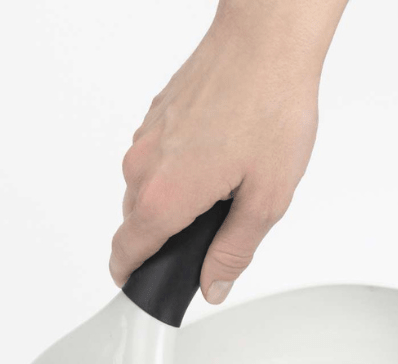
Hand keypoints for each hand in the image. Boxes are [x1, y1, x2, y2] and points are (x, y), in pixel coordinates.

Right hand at [109, 0, 347, 303]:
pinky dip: (179, 171)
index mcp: (166, 195)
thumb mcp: (265, 200)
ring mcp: (146, 137)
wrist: (266, 42)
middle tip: (215, 233)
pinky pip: (157, 161)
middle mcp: (143, 166)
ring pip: (147, 190)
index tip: (141, 287)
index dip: (132, 277)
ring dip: (176, 201)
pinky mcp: (155, 117)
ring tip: (225, 186)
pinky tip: (219, 157)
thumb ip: (234, 251)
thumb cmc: (270, 109)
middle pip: (139, 223)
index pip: (127, 251)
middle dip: (169, 238)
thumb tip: (214, 285)